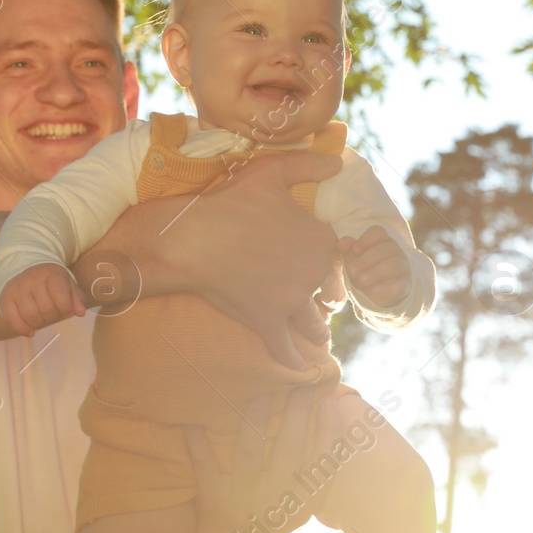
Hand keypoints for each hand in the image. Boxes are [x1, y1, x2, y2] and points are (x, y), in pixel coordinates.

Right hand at [0, 264, 85, 336]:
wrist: (24, 267)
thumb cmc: (50, 280)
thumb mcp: (67, 283)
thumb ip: (76, 298)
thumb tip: (80, 312)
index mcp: (51, 273)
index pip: (60, 295)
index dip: (66, 308)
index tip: (66, 310)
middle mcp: (32, 279)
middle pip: (46, 309)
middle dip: (53, 317)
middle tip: (52, 314)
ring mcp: (17, 288)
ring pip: (30, 316)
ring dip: (39, 324)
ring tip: (42, 319)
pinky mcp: (5, 298)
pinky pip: (12, 319)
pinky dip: (22, 329)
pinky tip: (30, 331)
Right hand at [155, 150, 341, 368]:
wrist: (193, 237)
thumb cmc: (231, 201)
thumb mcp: (273, 172)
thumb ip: (310, 164)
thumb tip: (338, 161)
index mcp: (321, 240)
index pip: (339, 259)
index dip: (331, 264)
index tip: (323, 270)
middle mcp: (313, 273)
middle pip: (331, 295)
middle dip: (326, 299)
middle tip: (319, 303)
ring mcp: (292, 301)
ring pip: (315, 325)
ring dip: (317, 332)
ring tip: (317, 336)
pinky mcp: (268, 321)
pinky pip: (286, 351)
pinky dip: (295, 363)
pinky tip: (302, 371)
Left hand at [177, 389, 343, 532]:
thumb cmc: (277, 514)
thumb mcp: (304, 501)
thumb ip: (318, 466)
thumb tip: (332, 410)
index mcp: (302, 501)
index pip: (321, 464)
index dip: (328, 433)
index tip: (330, 403)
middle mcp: (276, 500)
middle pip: (288, 452)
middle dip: (295, 416)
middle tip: (298, 385)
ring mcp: (244, 498)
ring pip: (248, 454)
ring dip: (253, 421)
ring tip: (260, 392)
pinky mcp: (214, 498)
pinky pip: (205, 466)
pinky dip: (197, 444)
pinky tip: (194, 421)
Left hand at [342, 226, 411, 308]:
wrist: (379, 290)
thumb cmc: (366, 269)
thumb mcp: (354, 259)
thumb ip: (348, 249)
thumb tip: (342, 242)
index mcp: (383, 240)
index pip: (378, 232)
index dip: (366, 239)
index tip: (355, 250)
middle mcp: (396, 251)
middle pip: (386, 248)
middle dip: (367, 259)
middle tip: (352, 271)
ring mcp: (403, 268)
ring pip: (395, 265)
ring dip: (376, 272)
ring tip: (361, 280)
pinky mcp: (404, 285)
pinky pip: (399, 285)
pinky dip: (386, 288)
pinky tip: (374, 291)